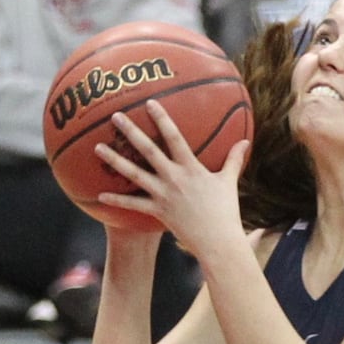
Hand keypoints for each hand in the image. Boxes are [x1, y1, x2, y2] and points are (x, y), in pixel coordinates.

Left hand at [94, 98, 249, 257]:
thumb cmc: (226, 210)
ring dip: (115, 160)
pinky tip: (99, 194)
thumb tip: (246, 141)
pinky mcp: (157, 211)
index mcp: (191, 168)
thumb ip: (234, 159)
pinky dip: (117, 199)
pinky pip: (133, 205)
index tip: (150, 103)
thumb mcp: (229, 182)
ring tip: (97, 147)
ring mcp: (163, 194)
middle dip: (131, 132)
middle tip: (116, 116)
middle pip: (148, 151)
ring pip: (134, 174)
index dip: (162, 119)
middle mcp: (173, 178)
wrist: (217, 240)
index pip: (174, 137)